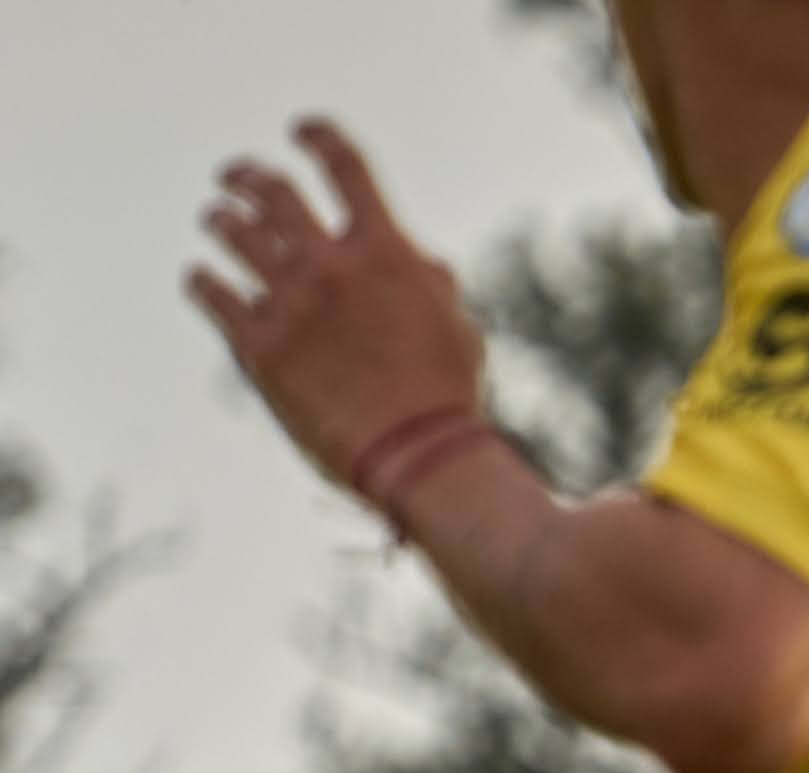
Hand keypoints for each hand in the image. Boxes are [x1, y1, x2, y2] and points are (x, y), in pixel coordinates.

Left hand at [186, 121, 485, 496]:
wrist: (418, 459)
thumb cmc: (449, 398)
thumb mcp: (459, 328)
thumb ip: (431, 283)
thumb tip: (418, 261)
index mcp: (385, 253)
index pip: (344, 166)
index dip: (319, 136)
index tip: (302, 132)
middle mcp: (330, 266)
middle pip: (271, 191)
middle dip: (248, 176)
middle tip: (238, 179)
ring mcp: (289, 304)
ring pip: (231, 233)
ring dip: (220, 219)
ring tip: (216, 220)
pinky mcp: (258, 346)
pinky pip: (209, 293)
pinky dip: (202, 279)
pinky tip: (203, 279)